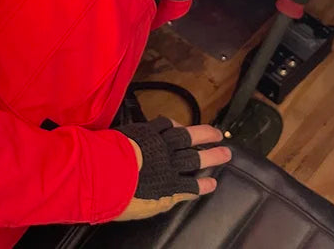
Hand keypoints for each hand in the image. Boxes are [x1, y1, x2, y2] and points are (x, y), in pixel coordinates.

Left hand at [113, 117, 231, 221]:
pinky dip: (175, 125)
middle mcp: (169, 163)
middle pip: (195, 157)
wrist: (106, 171)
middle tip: (227, 153)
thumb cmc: (121, 196)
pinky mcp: (147, 131)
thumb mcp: (146, 208)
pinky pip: (165, 125)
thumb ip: (164, 200)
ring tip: (215, 133)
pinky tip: (180, 125)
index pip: (191, 185)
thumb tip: (178, 194)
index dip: (202, 185)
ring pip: (186, 137)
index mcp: (169, 185)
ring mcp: (159, 144)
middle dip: (213, 156)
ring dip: (203, 134)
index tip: (213, 183)